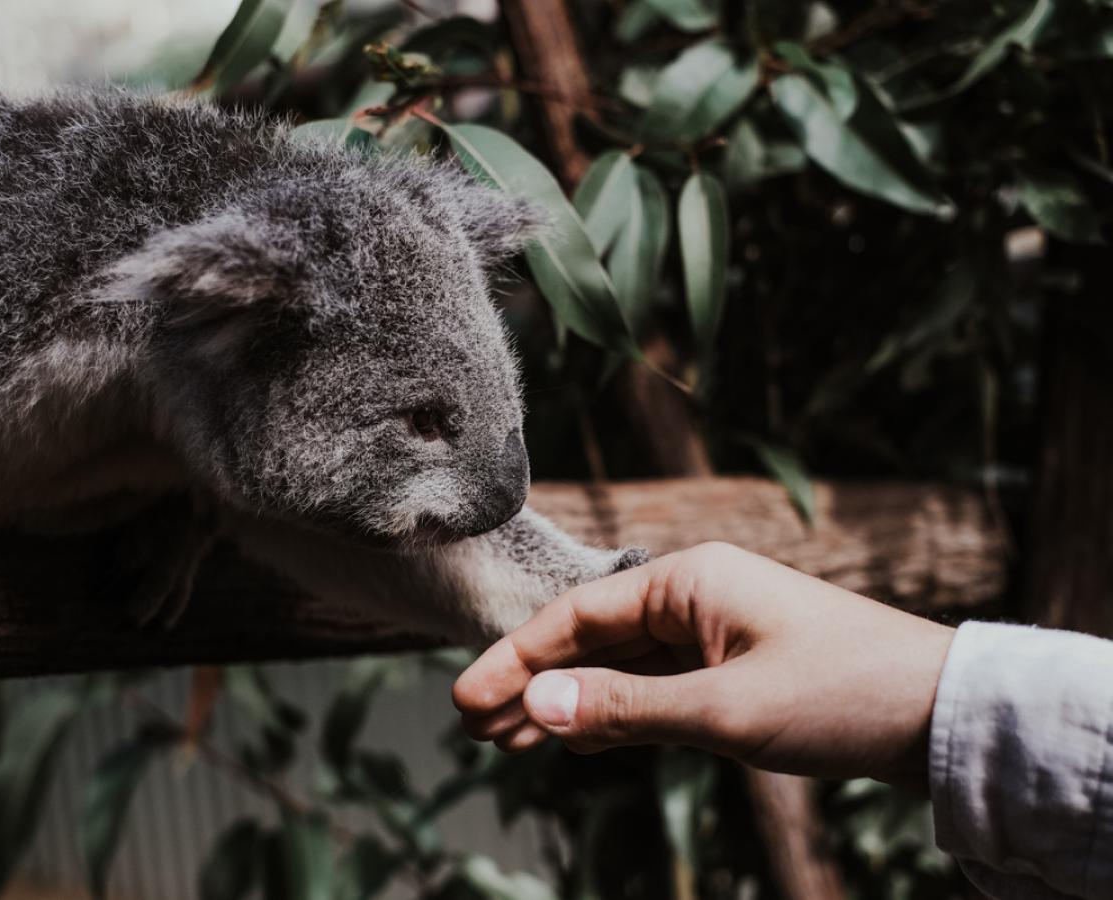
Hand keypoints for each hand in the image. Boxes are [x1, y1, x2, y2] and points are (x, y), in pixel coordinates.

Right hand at [453, 542, 955, 786]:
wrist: (940, 712)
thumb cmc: (841, 693)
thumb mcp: (724, 709)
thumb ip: (625, 707)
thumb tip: (535, 704)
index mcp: (688, 580)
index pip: (577, 616)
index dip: (515, 658)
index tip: (464, 699)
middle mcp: (693, 597)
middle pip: (590, 638)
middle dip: (531, 682)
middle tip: (472, 726)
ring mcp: (712, 633)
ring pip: (618, 667)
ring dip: (566, 702)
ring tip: (507, 740)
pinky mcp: (730, 669)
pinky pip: (653, 688)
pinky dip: (612, 713)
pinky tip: (576, 738)